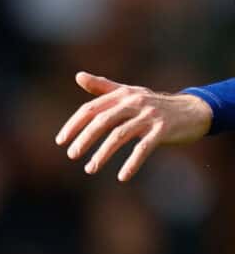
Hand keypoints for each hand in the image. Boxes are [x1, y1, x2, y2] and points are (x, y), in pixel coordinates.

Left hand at [56, 72, 212, 181]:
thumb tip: (78, 76)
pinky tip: (122, 177)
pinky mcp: (163, 130)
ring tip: (90, 169)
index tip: (60, 141)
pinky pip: (144, 148)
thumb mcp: (129, 94)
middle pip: (102, 121)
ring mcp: (149, 116)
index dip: (73, 125)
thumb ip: (103, 88)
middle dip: (84, 139)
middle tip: (72, 155)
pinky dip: (132, 163)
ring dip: (103, 154)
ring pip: (119, 135)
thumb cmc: (154, 105)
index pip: (91, 109)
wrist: (193, 111)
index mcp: (122, 95)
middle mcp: (135, 102)